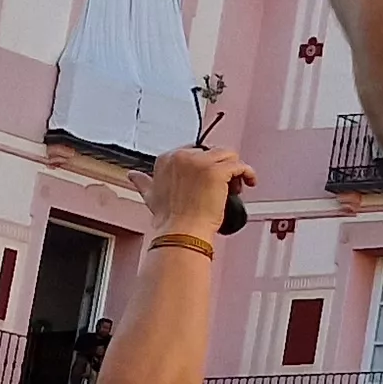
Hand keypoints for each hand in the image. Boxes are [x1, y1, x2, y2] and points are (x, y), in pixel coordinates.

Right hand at [135, 146, 253, 242]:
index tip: (210, 180)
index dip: (206, 165)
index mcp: (167, 158)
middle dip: (221, 167)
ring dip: (235, 170)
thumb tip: (133, 175)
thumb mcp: (150, 196)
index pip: (196, 151)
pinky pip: (241, 166)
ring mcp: (200, 162)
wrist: (180, 232)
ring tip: (234, 187)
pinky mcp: (217, 171)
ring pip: (229, 155)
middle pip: (214, 152)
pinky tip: (249, 183)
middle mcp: (183, 156)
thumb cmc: (169, 219)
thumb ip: (143, 182)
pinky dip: (248, 174)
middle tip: (224, 187)